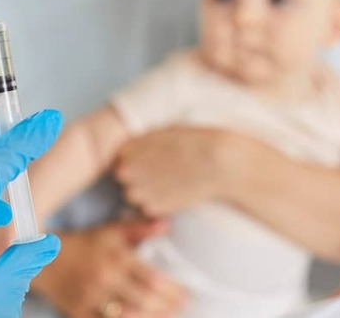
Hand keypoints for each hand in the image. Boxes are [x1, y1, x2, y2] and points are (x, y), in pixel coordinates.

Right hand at [33, 218, 187, 317]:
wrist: (45, 258)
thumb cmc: (85, 244)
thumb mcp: (111, 232)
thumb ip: (140, 228)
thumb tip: (167, 224)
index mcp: (117, 258)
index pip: (153, 278)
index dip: (173, 290)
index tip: (186, 294)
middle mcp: (105, 278)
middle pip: (144, 300)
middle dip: (167, 307)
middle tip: (181, 309)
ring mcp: (91, 298)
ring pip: (127, 316)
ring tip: (164, 317)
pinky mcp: (78, 313)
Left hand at [114, 127, 243, 215]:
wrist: (219, 163)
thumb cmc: (195, 142)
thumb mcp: (164, 132)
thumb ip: (143, 141)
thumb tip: (132, 149)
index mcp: (129, 149)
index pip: (120, 158)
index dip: (136, 158)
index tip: (151, 158)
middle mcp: (128, 170)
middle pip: (123, 177)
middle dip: (137, 175)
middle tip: (162, 171)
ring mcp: (139, 191)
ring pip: (133, 195)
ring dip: (146, 191)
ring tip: (169, 182)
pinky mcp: (153, 208)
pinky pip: (147, 208)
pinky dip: (158, 203)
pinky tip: (175, 192)